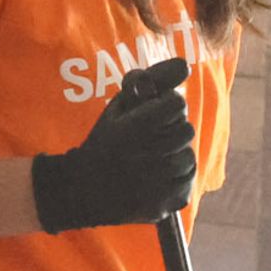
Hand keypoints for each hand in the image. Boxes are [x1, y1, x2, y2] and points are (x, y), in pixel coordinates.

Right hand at [30, 57, 196, 233]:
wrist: (82, 191)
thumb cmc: (103, 143)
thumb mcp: (116, 108)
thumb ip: (145, 84)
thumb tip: (184, 66)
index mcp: (134, 128)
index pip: (177, 103)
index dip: (168, 105)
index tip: (157, 111)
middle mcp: (148, 155)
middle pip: (186, 129)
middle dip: (172, 130)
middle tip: (153, 139)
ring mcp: (157, 184)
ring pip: (188, 157)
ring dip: (175, 155)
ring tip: (153, 160)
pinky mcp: (163, 204)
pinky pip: (187, 182)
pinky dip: (176, 179)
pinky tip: (157, 178)